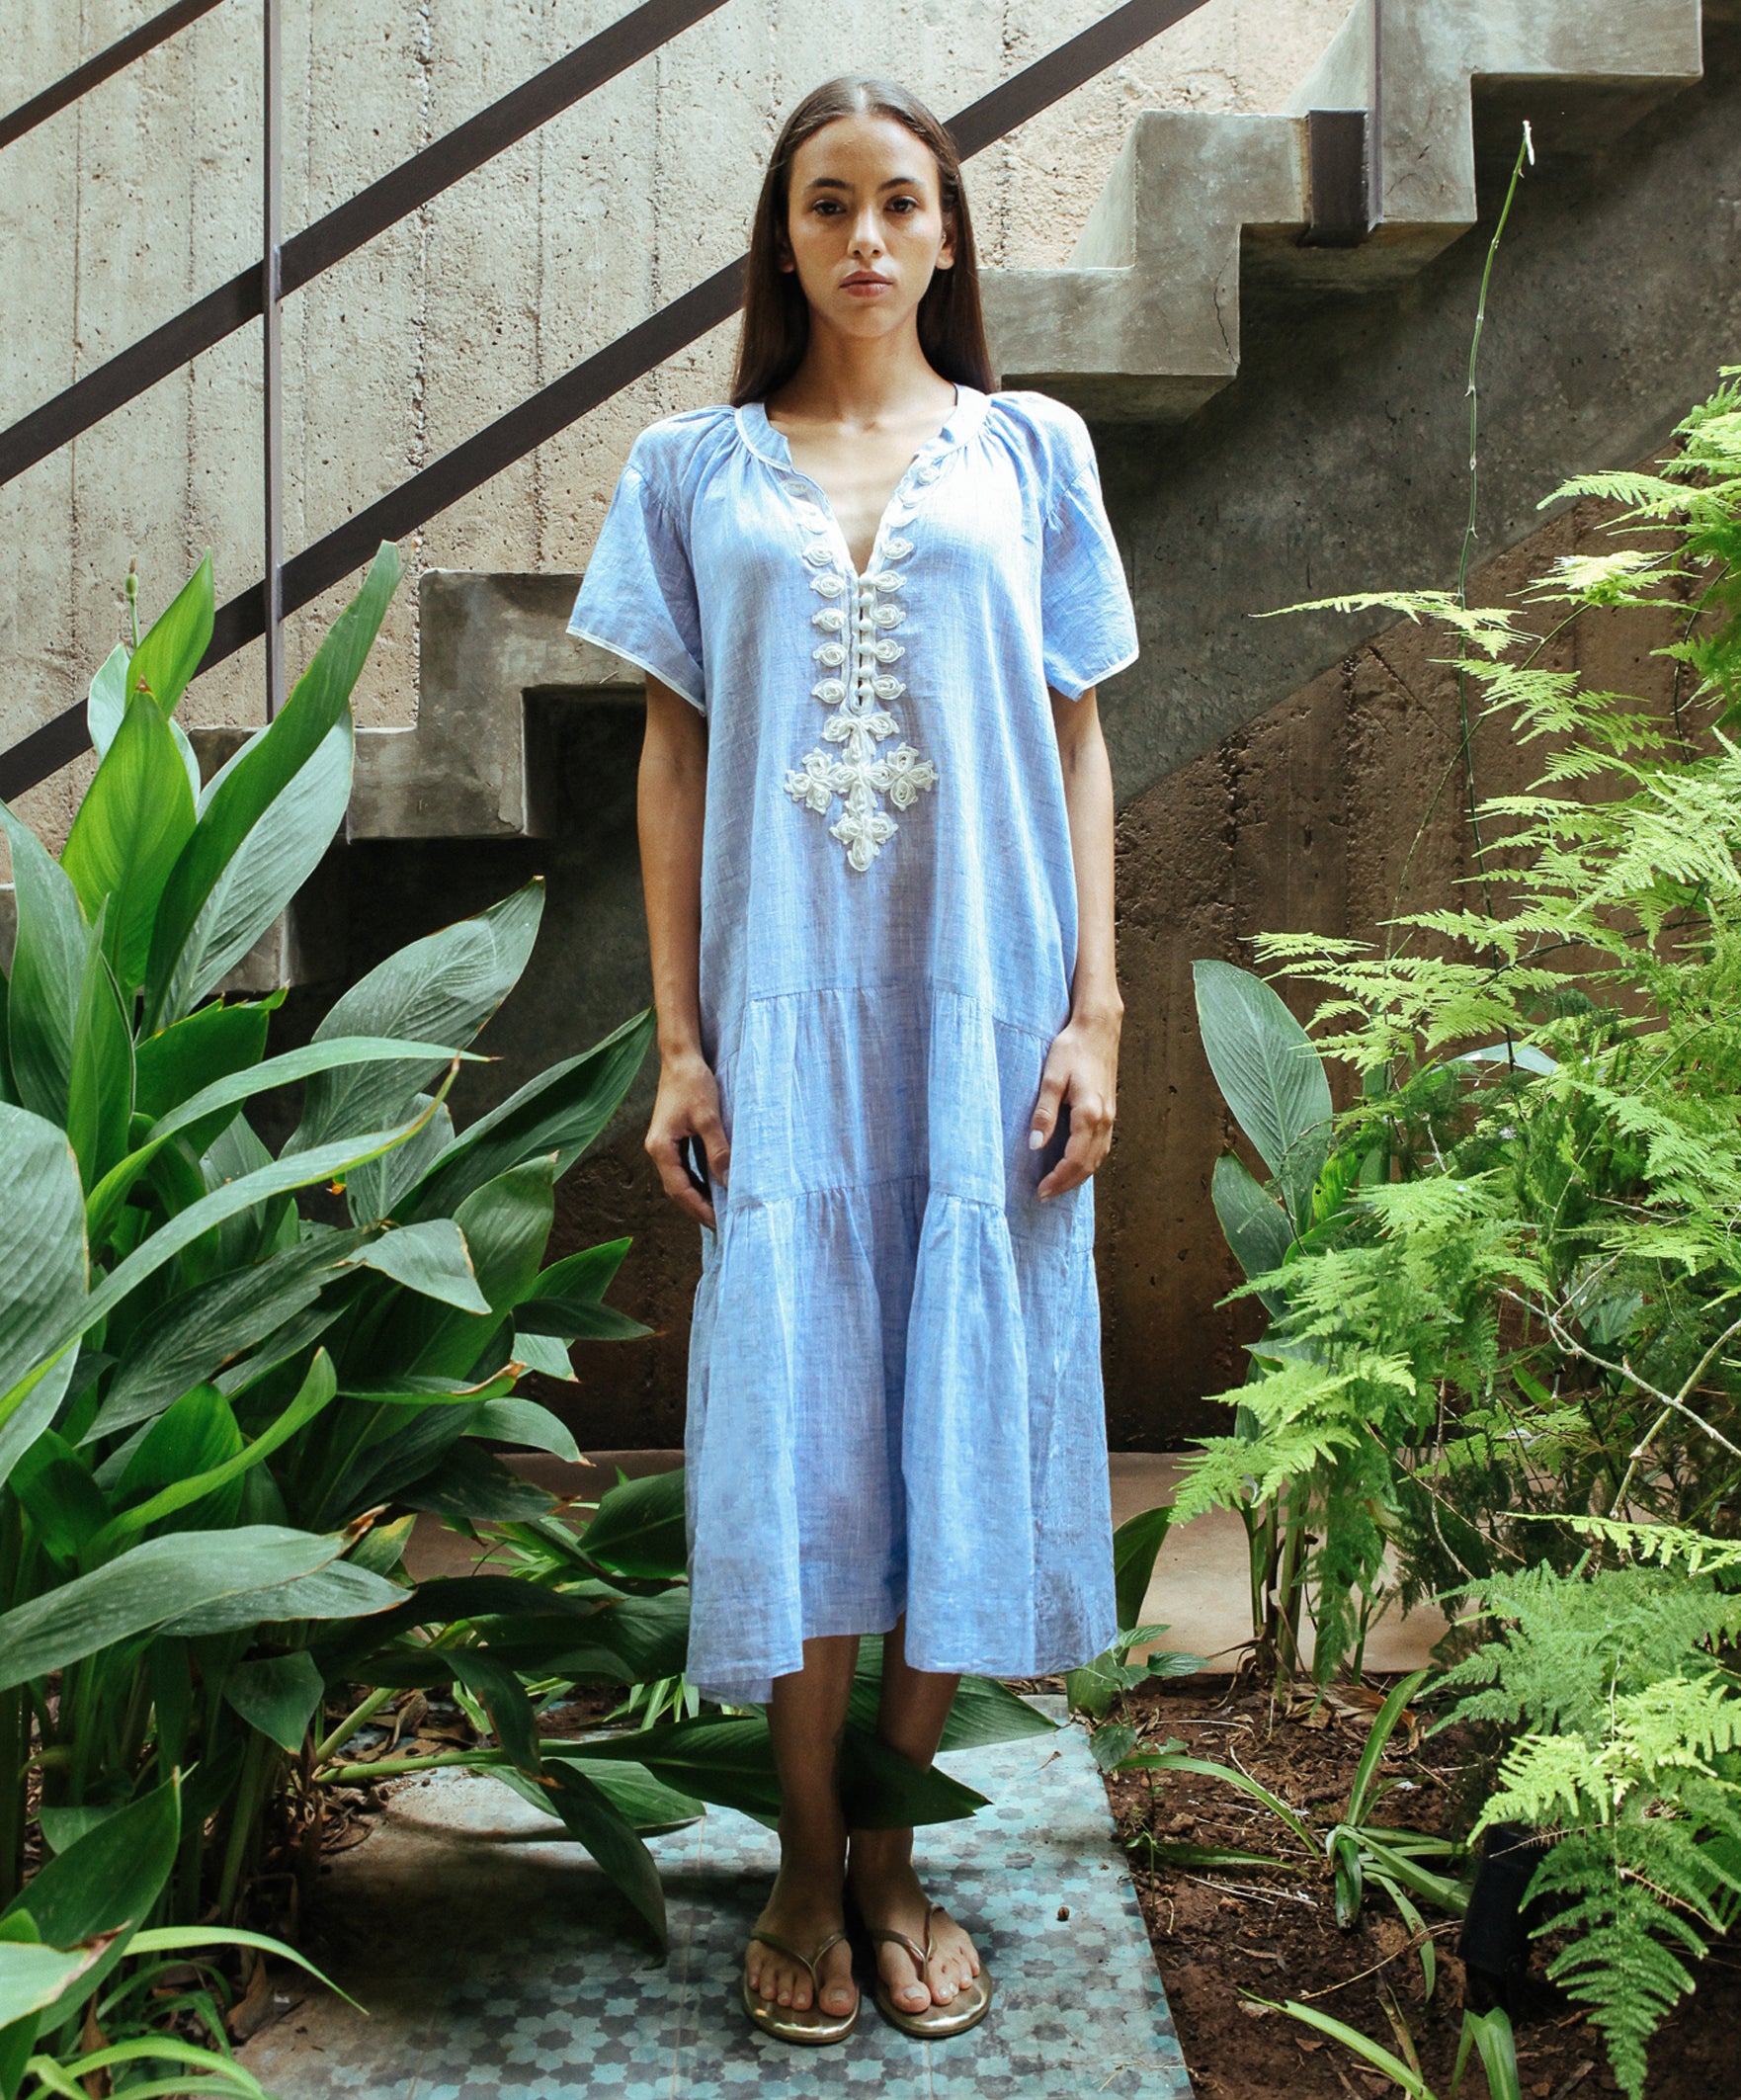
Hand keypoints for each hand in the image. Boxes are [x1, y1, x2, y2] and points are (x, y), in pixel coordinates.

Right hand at [646, 1048, 730, 1229]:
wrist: (681, 1057)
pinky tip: (712, 1186)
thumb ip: (717, 1151)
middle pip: (676, 1189)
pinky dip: (697, 1180)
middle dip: (697, 1208)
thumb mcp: (708, 1117)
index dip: (699, 1209)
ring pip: (680, 1179)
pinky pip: (683, 1167)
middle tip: (722, 1223)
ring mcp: (663, 1144)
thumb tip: (728, 1182)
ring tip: (719, 1211)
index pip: (679, 1189)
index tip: (719, 1223)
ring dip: (697, 1196)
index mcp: (661, 1147)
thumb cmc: (693, 1083)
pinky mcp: (671, 1137)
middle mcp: (657, 1149)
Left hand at [1030, 1002, 1120, 1201]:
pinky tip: (1075, 1165)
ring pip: (1098, 1159)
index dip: (1057, 1179)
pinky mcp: (1110, 1112)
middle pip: (1088, 1165)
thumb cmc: (1072, 1049)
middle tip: (1044, 1195)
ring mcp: (1110, 1117)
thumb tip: (1035, 1145)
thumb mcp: (1051, 1078)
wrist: (1098, 1029)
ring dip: (1078, 1176)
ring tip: (1057, 1186)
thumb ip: (1043, 1113)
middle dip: (1066, 1184)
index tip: (1040, 1191)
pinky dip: (1088, 1163)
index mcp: (1089, 1114)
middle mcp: (1105, 1120)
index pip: (1074, 1159)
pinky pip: (1102, 1147)